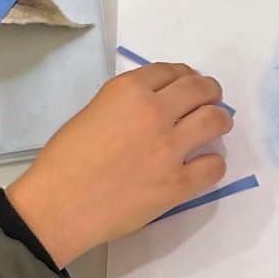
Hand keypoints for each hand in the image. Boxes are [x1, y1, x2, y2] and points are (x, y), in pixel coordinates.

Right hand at [6, 63, 232, 267]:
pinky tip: (205, 164)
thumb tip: (158, 104)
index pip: (171, 70)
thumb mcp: (94, 110)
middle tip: (211, 99)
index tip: (189, 81)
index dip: (184, 75)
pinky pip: (214, 166)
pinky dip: (213, 163)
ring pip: (215, 120)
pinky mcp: (177, 184)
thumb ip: (128, 102)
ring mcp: (170, 149)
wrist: (58, 206)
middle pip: (200, 89)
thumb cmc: (65, 159)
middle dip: (210, 91)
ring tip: (218, 124)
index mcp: (129, 91)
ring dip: (220, 119)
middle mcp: (155, 112)